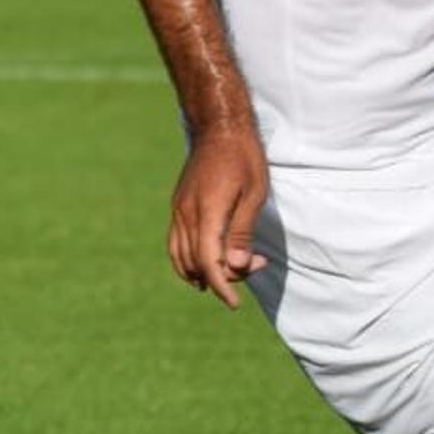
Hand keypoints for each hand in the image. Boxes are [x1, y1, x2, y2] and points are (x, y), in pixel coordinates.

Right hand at [168, 123, 270, 306]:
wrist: (219, 129)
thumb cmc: (245, 159)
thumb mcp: (254, 194)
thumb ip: (242, 233)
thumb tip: (236, 267)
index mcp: (207, 212)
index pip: (209, 262)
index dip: (222, 286)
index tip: (234, 303)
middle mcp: (186, 214)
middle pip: (197, 263)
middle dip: (224, 276)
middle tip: (257, 264)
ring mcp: (178, 211)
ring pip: (181, 257)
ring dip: (204, 272)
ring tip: (235, 269)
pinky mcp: (177, 207)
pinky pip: (176, 244)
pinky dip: (188, 261)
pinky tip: (208, 263)